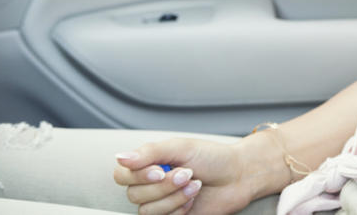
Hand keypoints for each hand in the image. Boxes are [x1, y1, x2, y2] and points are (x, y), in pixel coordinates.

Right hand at [113, 138, 251, 214]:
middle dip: (164, 186)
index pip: (121, 174)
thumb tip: (120, 157)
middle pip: (134, 194)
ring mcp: (160, 202)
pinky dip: (180, 208)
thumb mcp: (180, 147)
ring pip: (147, 210)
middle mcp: (150, 184)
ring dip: (174, 197)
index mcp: (148, 163)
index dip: (138, 176)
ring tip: (194, 185)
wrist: (237, 176)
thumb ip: (149, 152)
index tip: (160, 170)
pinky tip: (193, 198)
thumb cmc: (211, 157)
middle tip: (187, 174)